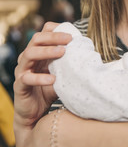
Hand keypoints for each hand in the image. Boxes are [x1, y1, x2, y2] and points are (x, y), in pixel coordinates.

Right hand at [13, 22, 71, 144]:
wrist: (35, 116)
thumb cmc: (48, 92)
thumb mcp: (62, 75)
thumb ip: (69, 64)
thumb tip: (89, 55)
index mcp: (38, 54)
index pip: (42, 34)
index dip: (55, 31)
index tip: (72, 34)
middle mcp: (28, 59)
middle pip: (36, 39)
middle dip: (53, 37)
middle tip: (69, 39)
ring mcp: (22, 71)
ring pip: (28, 54)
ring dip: (46, 51)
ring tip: (62, 52)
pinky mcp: (19, 86)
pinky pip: (26, 78)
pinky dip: (40, 78)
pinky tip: (52, 80)